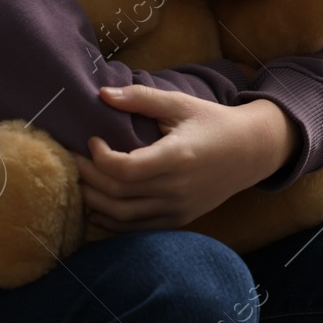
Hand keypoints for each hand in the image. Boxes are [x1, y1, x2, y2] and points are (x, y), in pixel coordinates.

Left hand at [76, 84, 301, 232]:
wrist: (251, 152)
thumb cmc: (212, 122)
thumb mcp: (180, 103)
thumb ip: (140, 98)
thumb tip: (102, 93)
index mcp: (177, 157)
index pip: (124, 169)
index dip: (99, 157)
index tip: (92, 139)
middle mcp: (177, 189)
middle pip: (117, 193)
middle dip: (87, 177)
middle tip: (72, 159)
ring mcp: (178, 209)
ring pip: (123, 217)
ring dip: (94, 202)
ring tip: (79, 182)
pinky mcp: (179, 219)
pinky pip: (138, 228)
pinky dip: (112, 222)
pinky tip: (95, 208)